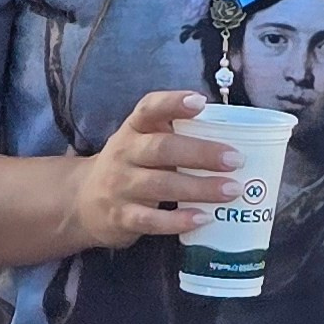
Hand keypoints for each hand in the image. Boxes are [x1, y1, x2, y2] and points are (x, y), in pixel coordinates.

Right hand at [69, 90, 241, 249]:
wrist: (84, 201)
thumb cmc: (131, 167)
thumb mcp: (143, 143)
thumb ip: (177, 137)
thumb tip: (239, 138)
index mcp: (133, 129)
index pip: (149, 109)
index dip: (173, 103)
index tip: (200, 102)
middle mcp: (124, 153)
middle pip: (161, 148)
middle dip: (201, 153)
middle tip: (236, 160)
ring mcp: (120, 186)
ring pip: (161, 185)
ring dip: (199, 188)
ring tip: (232, 190)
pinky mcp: (121, 217)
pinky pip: (151, 220)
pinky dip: (178, 220)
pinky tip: (203, 219)